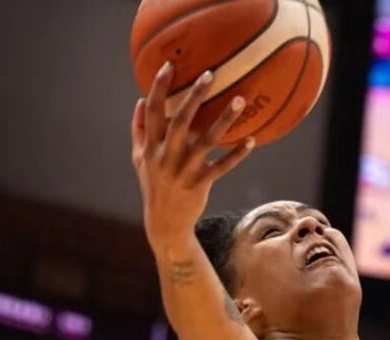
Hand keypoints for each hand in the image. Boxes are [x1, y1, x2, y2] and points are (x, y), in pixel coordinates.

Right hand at [132, 64, 255, 253]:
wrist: (164, 223)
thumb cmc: (153, 185)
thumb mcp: (140, 160)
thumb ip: (139, 130)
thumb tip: (141, 101)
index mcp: (150, 147)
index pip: (153, 112)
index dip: (159, 88)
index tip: (168, 66)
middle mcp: (166, 156)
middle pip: (180, 121)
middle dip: (194, 96)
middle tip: (210, 75)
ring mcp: (184, 171)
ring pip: (206, 141)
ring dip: (224, 120)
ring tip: (240, 100)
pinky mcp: (200, 184)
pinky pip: (221, 166)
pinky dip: (236, 154)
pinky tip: (250, 140)